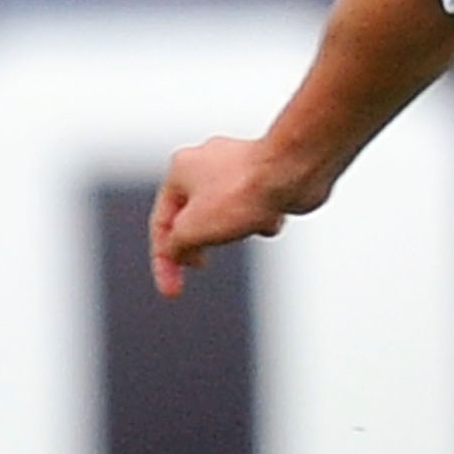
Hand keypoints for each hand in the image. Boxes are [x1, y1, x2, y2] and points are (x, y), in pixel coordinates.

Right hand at [148, 135, 304, 298]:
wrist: (292, 173)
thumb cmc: (244, 191)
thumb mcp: (192, 230)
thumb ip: (176, 246)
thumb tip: (177, 254)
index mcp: (180, 170)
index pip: (161, 222)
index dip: (163, 260)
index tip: (171, 289)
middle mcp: (206, 164)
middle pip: (193, 217)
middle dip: (200, 242)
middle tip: (200, 264)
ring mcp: (238, 168)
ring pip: (227, 216)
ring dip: (236, 230)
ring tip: (246, 224)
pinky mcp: (266, 177)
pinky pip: (256, 211)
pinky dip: (262, 220)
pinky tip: (271, 215)